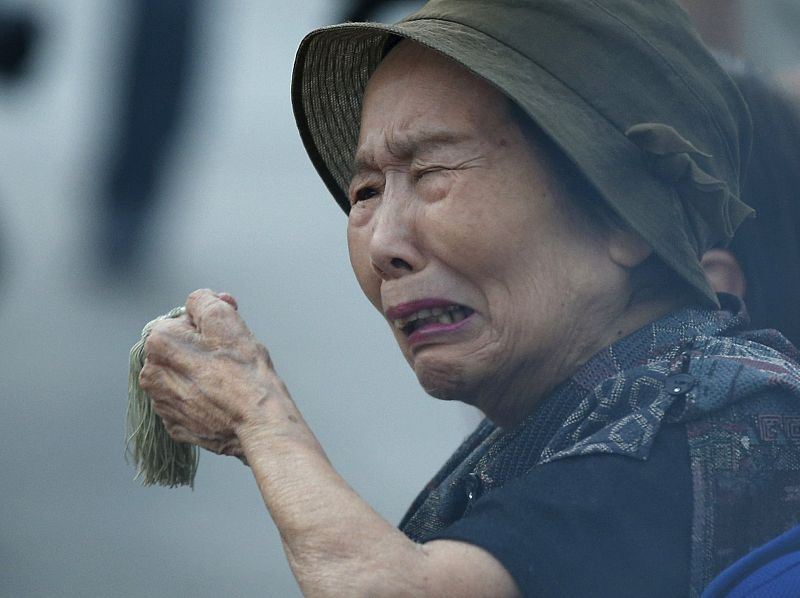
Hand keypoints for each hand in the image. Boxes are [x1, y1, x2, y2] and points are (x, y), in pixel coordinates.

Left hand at [139, 289, 287, 458]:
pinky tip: (222, 400)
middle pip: (180, 349)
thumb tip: (198, 301)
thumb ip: (204, 300)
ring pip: (183, 376)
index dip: (209, 324)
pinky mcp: (175, 425)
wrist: (258, 422)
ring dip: (201, 373)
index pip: (183, 320)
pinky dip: (202, 399)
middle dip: (202, 349)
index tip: (230, 333)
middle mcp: (151, 373)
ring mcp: (162, 403)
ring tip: (228, 381)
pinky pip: (187, 402)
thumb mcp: (226, 319)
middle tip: (231, 357)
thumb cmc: (245, 372)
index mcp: (159, 342)